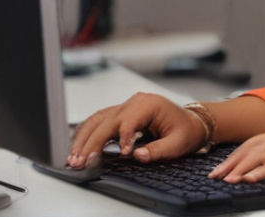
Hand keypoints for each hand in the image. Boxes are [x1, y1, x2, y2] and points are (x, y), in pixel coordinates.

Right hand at [67, 92, 205, 167]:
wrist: (191, 122)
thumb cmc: (186, 131)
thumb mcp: (178, 143)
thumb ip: (158, 150)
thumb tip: (137, 156)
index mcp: (149, 104)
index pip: (128, 121)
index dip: (122, 138)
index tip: (123, 153)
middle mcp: (134, 102)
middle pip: (106, 121)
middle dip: (91, 142)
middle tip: (80, 162)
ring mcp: (126, 106)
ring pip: (98, 120)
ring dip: (84, 139)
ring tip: (73, 158)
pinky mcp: (121, 114)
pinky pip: (99, 121)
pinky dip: (87, 133)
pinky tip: (78, 146)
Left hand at [207, 130, 264, 200]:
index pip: (263, 142)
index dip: (241, 153)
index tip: (226, 166)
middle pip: (256, 144)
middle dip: (232, 158)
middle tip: (215, 173)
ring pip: (260, 152)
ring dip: (238, 166)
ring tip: (222, 178)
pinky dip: (256, 171)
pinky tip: (244, 180)